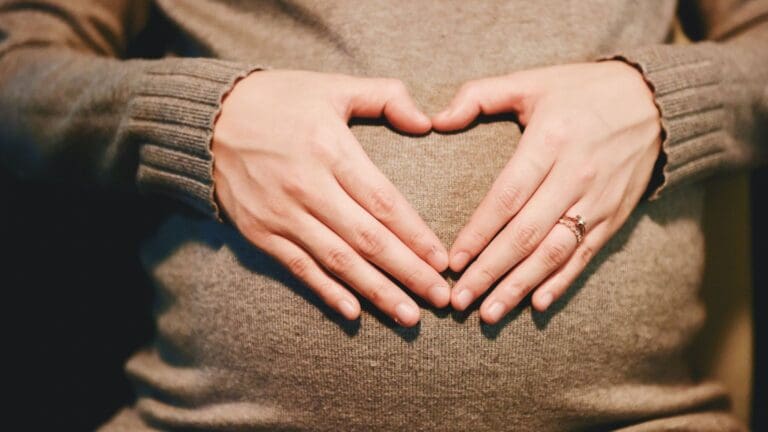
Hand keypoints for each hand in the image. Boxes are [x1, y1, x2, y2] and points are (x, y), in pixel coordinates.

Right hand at [212, 69, 449, 326]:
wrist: (208, 118)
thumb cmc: (279, 100)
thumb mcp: (332, 87)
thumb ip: (385, 97)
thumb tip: (426, 122)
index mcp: (330, 149)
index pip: (383, 202)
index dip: (416, 235)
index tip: (442, 261)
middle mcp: (307, 187)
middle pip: (367, 240)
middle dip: (408, 272)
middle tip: (441, 299)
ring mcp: (281, 214)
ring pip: (338, 261)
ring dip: (376, 291)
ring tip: (409, 315)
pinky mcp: (260, 232)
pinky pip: (299, 268)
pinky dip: (327, 292)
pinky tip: (354, 313)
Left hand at [431, 61, 661, 323]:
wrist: (654, 102)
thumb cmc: (581, 91)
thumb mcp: (531, 81)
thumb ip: (479, 96)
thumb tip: (435, 120)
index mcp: (550, 141)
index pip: (507, 196)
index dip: (478, 232)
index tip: (452, 261)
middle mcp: (575, 175)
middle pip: (526, 234)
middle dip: (490, 271)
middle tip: (460, 300)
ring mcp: (598, 200)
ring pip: (554, 252)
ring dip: (520, 286)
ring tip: (489, 313)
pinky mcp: (614, 216)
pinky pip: (585, 255)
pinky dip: (561, 282)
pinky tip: (536, 304)